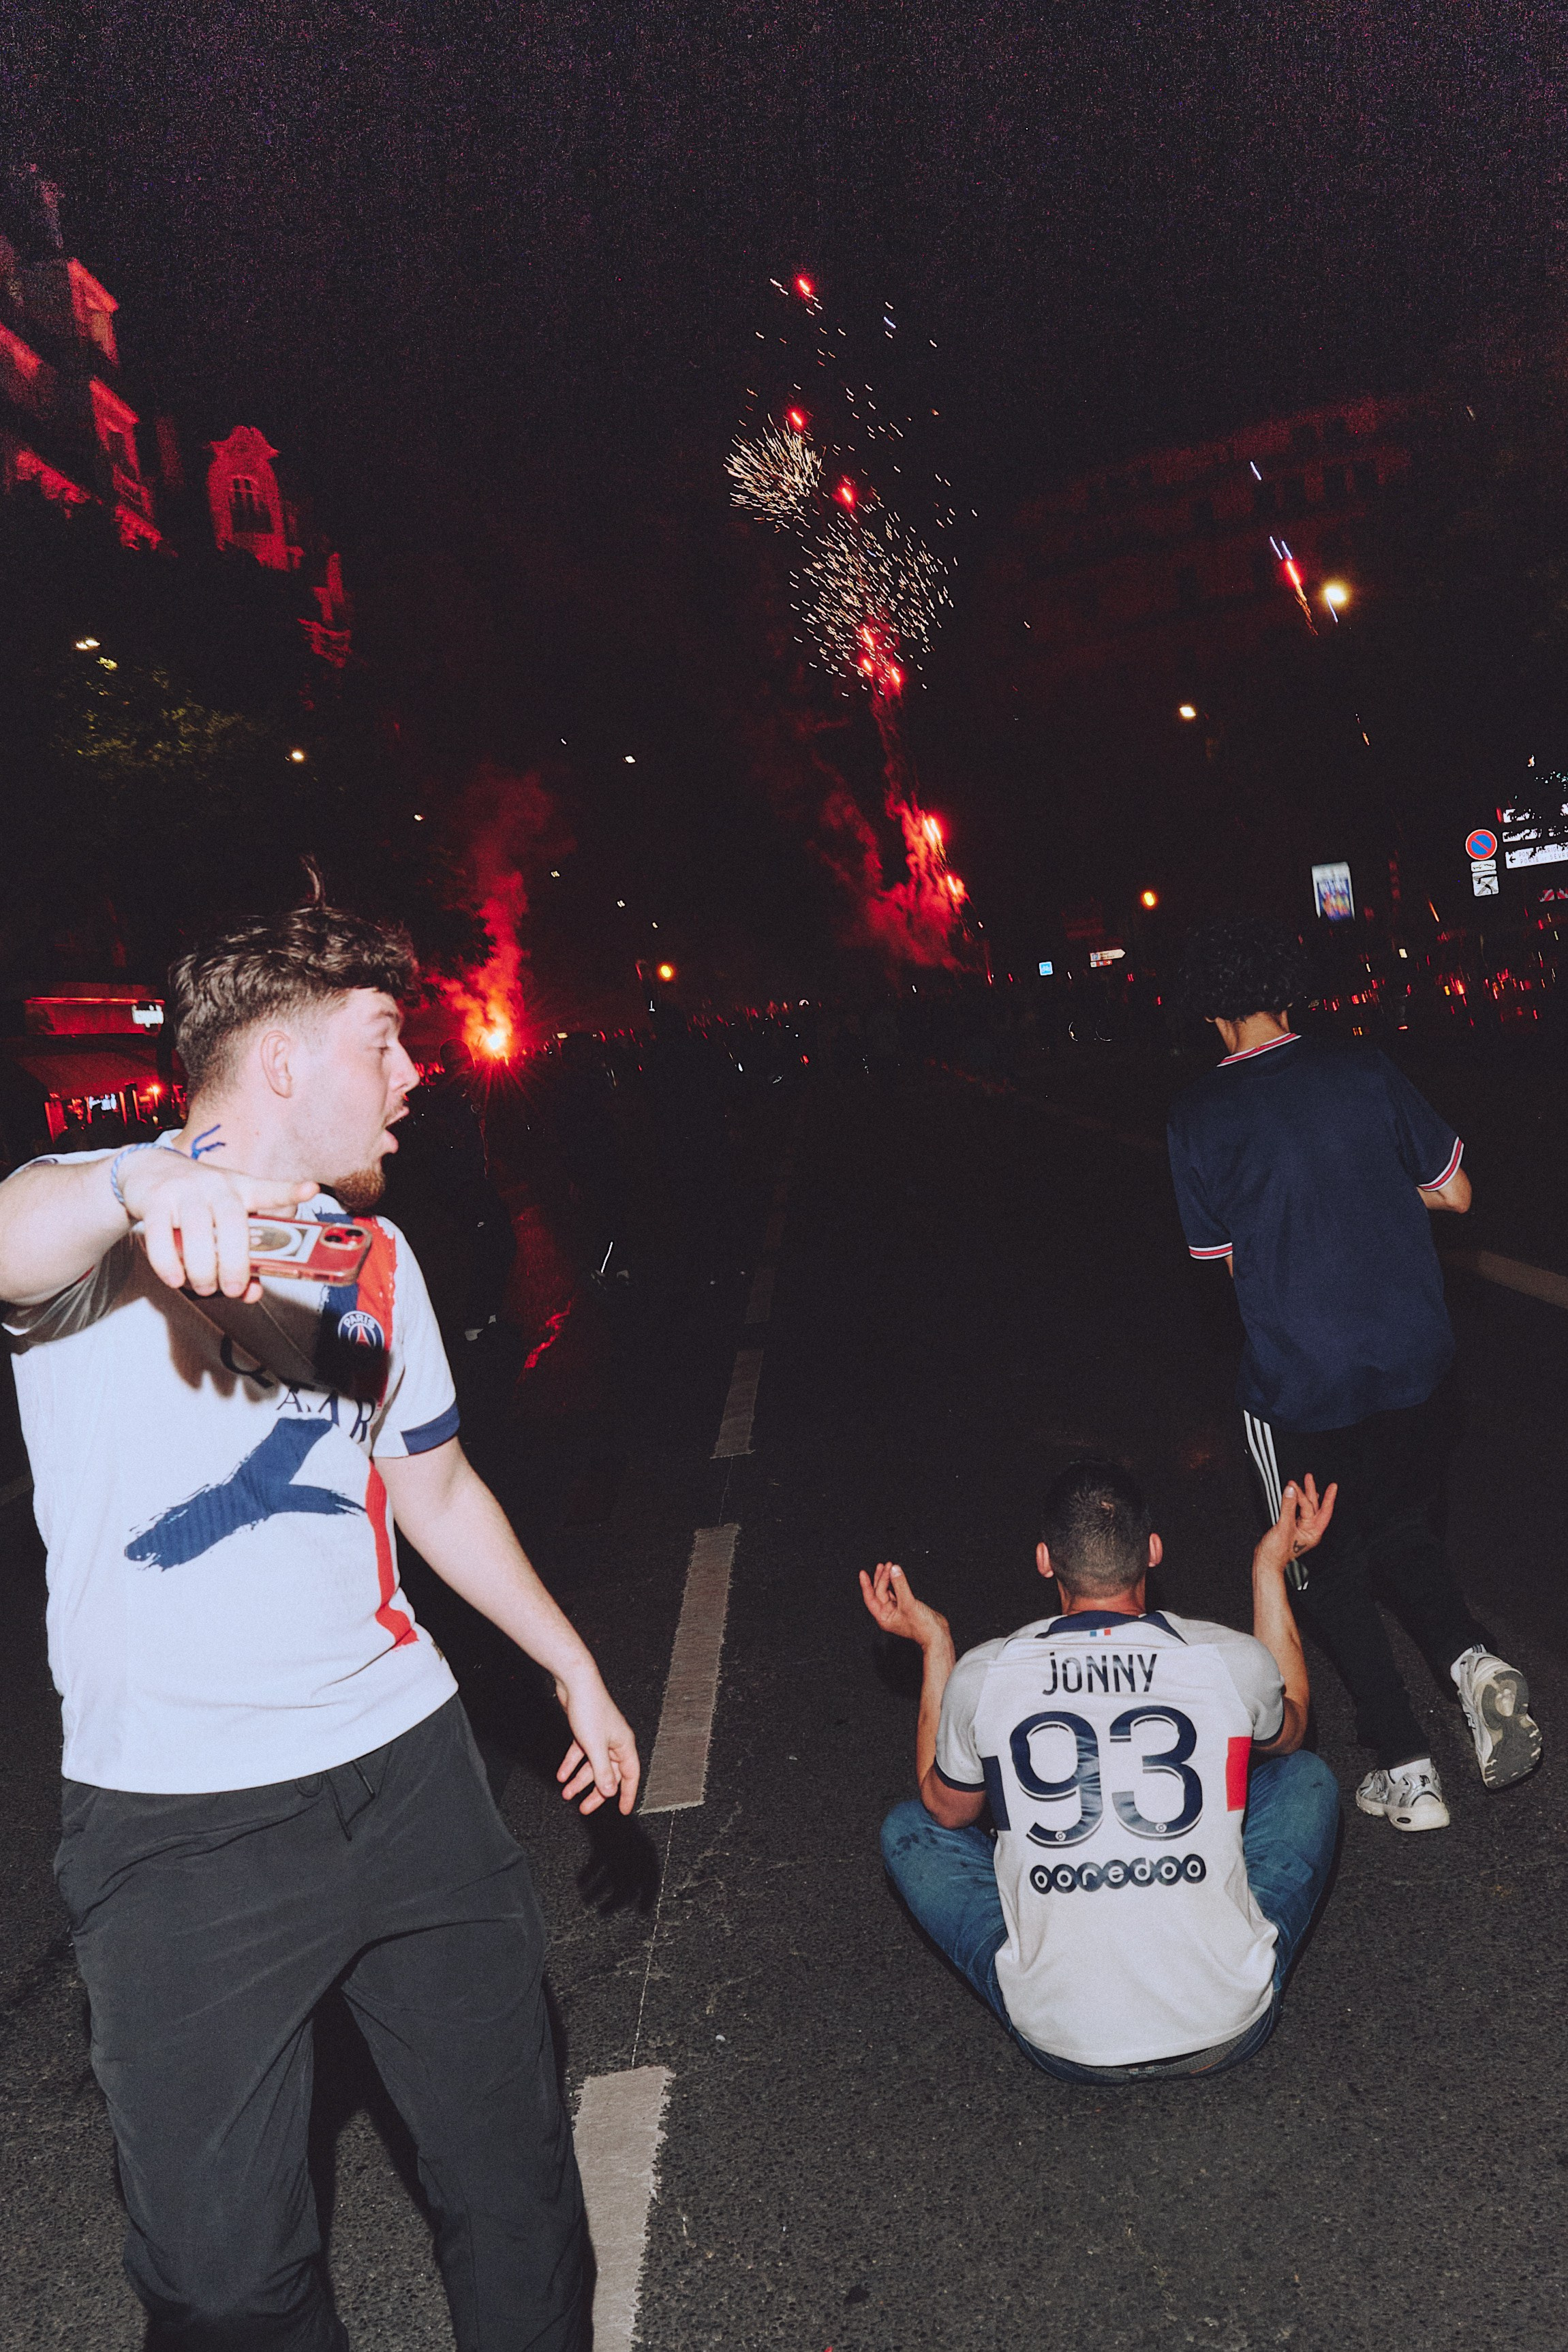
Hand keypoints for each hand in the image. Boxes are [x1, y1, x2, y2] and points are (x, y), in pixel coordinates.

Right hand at [120, 1150, 317, 1301]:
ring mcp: (186, 1190)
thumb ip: (242, 1258)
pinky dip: (168, 1263)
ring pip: (198, 1232)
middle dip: (235, 1263)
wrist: (148, 1169)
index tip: (310, 1190)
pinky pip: (160, 1235)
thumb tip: (251, 1294)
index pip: (270, 1190)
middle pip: (233, 1222)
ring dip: (202, 1268)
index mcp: (242, 1189)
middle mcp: (217, 1185)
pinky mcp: (156, 1200)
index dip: (290, 1192)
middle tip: (234, 1289)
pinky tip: (175, 1279)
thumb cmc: (197, 1202)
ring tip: (205, 1287)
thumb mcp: (223, 1220)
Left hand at [554, 1668, 640, 1815]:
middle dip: (596, 1792)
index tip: (624, 1810)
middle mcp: (614, 1741)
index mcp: (623, 1745)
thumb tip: (609, 1792)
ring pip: (592, 1765)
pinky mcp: (587, 1731)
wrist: (576, 1683)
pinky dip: (571, 1764)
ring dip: (579, 1780)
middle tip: (585, 1808)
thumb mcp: (595, 1747)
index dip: (627, 1794)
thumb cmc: (590, 1708)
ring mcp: (600, 1736)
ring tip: (567, 1793)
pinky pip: (581, 1754)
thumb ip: (603, 1771)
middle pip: (608, 1774)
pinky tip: (562, 1775)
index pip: (630, 1775)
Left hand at [859, 1559, 950, 1648]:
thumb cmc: (922, 1626)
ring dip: (888, 1578)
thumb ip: (900, 1585)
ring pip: (888, 1591)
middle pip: (880, 1592)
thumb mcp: (908, 1603)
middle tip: (884, 1565)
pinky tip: (896, 1575)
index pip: (870, 1598)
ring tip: (889, 1566)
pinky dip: (896, 1583)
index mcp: (884, 1617)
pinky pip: (897, 1592)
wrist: (937, 1634)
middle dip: (881, 1578)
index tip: (863, 1573)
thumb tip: (894, 1570)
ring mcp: (897, 1610)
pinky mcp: (906, 1606)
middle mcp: (888, 1613)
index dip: (866, 1585)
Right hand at [1253, 1473, 1337, 1580]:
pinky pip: (1296, 1511)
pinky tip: (1294, 1496)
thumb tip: (1291, 1491)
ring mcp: (1300, 1529)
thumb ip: (1287, 1507)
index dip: (1328, 1498)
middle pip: (1313, 1507)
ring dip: (1301, 1495)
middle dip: (1310, 1491)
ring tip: (1301, 1483)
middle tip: (1309, 1478)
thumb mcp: (1284, 1526)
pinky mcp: (1291, 1527)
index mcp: (1313, 1532)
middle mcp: (1309, 1530)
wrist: (1266, 1561)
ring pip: (1304, 1508)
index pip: (1322, 1511)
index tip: (1332, 1486)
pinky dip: (1294, 1502)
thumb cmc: (1277, 1552)